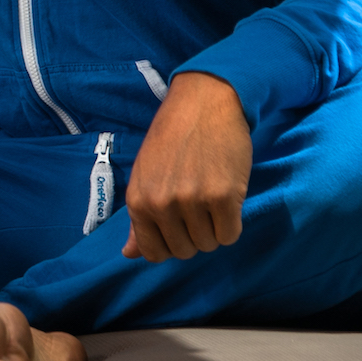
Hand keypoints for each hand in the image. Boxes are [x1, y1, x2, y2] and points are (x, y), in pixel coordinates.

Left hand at [122, 71, 250, 262]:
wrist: (203, 105)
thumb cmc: (172, 140)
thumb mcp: (145, 177)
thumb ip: (140, 218)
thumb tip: (130, 255)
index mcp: (138, 201)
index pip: (153, 252)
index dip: (170, 244)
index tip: (178, 226)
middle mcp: (161, 204)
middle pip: (184, 251)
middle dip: (194, 236)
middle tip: (197, 207)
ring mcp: (192, 201)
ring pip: (209, 245)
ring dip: (214, 229)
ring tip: (210, 198)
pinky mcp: (223, 197)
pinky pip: (230, 235)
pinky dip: (231, 224)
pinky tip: (226, 198)